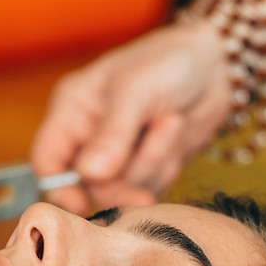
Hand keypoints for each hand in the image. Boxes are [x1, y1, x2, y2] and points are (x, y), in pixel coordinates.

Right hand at [31, 20, 229, 213]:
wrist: (217, 66)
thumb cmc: (169, 61)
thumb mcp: (136, 89)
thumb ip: (112, 134)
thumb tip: (89, 175)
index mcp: (71, 111)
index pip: (48, 162)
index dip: (60, 188)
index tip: (83, 203)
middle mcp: (88, 138)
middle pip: (89, 186)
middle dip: (126, 174)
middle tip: (159, 144)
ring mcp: (117, 157)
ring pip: (123, 191)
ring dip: (153, 163)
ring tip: (172, 121)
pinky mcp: (145, 169)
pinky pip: (149, 189)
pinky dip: (167, 167)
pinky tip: (176, 134)